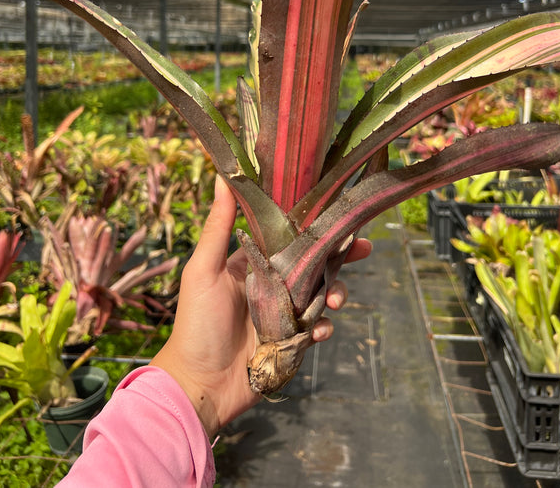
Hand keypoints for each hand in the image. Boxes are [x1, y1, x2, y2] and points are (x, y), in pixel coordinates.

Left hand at [152, 175, 371, 436]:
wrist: (199, 384)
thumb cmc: (196, 323)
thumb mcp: (204, 269)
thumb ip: (219, 225)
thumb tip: (222, 176)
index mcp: (253, 262)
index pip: (291, 235)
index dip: (314, 224)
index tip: (338, 212)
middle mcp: (272, 283)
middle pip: (314, 262)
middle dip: (340, 257)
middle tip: (363, 249)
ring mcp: (284, 313)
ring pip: (322, 294)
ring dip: (335, 293)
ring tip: (336, 301)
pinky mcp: (292, 341)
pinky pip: (317, 327)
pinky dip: (323, 327)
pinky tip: (318, 332)